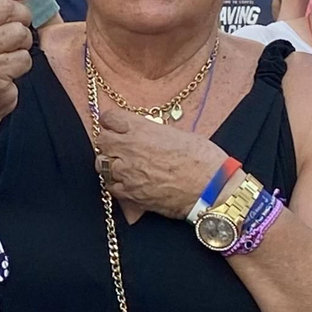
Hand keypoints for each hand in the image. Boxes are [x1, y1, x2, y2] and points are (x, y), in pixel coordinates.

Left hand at [96, 108, 228, 220]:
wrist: (211, 187)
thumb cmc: (202, 158)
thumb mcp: (177, 133)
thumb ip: (153, 132)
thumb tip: (144, 133)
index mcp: (142, 128)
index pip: (110, 118)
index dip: (111, 121)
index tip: (115, 125)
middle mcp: (130, 148)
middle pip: (101, 140)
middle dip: (108, 142)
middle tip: (118, 146)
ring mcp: (127, 172)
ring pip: (101, 164)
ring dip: (109, 163)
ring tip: (122, 166)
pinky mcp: (131, 194)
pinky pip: (111, 186)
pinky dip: (116, 184)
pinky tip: (127, 183)